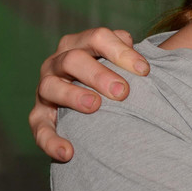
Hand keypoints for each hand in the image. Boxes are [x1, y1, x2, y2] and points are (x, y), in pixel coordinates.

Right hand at [30, 27, 149, 161]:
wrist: (91, 105)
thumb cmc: (113, 79)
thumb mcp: (122, 64)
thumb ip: (134, 57)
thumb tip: (152, 58)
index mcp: (80, 44)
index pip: (98, 38)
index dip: (121, 52)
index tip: (145, 71)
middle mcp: (58, 62)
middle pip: (73, 59)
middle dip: (99, 74)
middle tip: (123, 92)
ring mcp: (46, 88)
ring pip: (51, 86)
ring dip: (73, 96)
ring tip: (94, 106)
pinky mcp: (39, 116)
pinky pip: (40, 127)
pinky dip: (51, 140)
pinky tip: (68, 152)